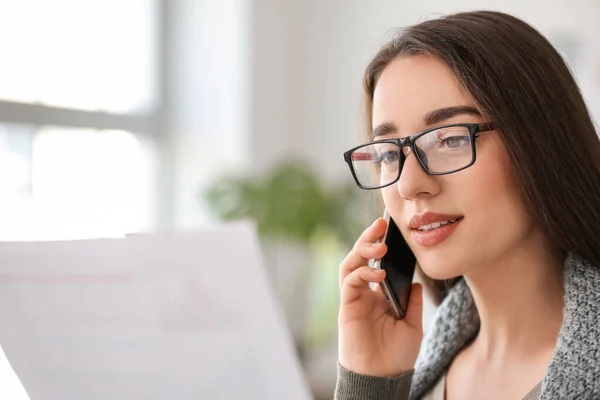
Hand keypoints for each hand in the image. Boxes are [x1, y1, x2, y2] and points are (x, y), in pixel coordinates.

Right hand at [338, 218, 422, 376]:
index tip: (392, 229)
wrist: (382, 376)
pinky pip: (350, 281)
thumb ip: (412, 303)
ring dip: (363, 250)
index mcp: (379, 294)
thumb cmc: (395, 355)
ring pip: (351, 263)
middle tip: (381, 224)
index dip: (382, 245)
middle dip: (368, 238)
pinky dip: (363, 273)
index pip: (377, 262)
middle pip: (361, 257)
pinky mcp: (347, 306)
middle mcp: (364, 292)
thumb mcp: (413, 325)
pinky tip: (379, 274)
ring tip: (380, 244)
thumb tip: (417, 283)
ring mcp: (354, 297)